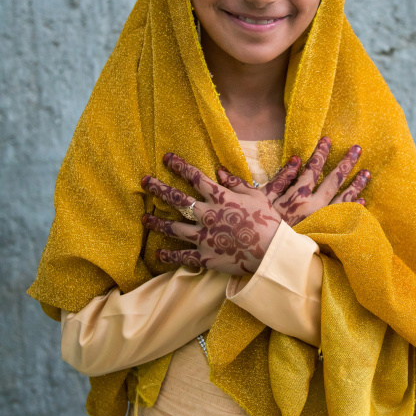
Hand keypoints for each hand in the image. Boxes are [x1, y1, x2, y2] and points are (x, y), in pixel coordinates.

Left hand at [141, 153, 282, 274]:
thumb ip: (236, 183)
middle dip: (159, 189)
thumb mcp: (256, 196)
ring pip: (174, 228)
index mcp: (220, 198)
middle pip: (178, 200)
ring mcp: (205, 237)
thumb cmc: (267, 221)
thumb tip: (220, 171)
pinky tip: (159, 254)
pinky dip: (170, 256)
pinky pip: (183, 256)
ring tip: (144, 219)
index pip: (195, 177)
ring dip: (157, 223)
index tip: (167, 158)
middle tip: (145, 182)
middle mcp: (208, 215)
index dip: (180, 166)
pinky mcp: (206, 257)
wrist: (271, 251)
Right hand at [219, 137, 369, 226]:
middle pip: (332, 179)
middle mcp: (312, 204)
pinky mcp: (325, 230)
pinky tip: (363, 202)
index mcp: (296, 195)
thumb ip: (240, 186)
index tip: (327, 141)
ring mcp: (321, 218)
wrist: (272, 259)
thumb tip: (221, 172)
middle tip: (357, 148)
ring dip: (356, 184)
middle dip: (344, 163)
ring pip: (343, 197)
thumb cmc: (261, 232)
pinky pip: (342, 217)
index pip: (311, 169)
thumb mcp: (252, 205)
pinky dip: (353, 208)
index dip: (319, 155)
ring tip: (367, 172)